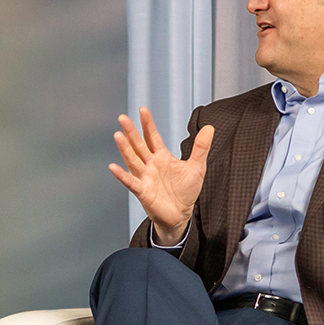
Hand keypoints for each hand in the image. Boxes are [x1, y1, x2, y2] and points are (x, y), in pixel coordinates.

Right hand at [108, 107, 212, 246]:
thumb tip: (209, 127)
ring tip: (118, 135)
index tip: (143, 110)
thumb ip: (201, 147)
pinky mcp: (143, 192)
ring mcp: (145, 177)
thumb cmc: (186, 192)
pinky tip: (114, 167)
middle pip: (138, 145)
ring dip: (125, 149)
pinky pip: (131, 182)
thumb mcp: (197, 167)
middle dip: (131, 132)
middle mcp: (151, 165)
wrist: (181, 214)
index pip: (153, 136)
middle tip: (123, 118)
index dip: (148, 124)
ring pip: (133, 160)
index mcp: (162, 157)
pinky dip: (122, 175)